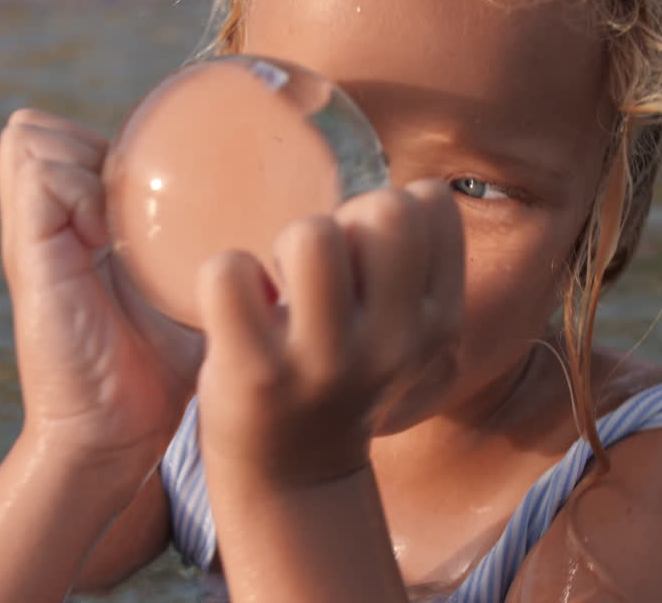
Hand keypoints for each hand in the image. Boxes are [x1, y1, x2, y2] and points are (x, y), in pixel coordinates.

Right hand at [0, 109, 200, 471]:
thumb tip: (278, 234)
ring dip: (85, 153)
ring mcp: (33, 238)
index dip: (118, 143)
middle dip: (95, 139)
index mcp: (80, 231)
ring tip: (131, 207)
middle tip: (154, 184)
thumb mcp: (187, 301)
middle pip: (43, 131)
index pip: (75, 144)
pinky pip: (41, 176)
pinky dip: (81, 185)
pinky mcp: (29, 255)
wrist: (112, 439)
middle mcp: (49, 226)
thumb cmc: (158, 382)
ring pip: (33, 138)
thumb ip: (207, 262)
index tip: (179, 174)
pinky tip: (113, 229)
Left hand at [193, 180, 464, 486]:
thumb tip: (393, 188)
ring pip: (311, 234)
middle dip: (343, 219)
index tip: (367, 258)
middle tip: (320, 269)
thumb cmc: (342, 373)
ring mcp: (325, 360)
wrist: (294, 473)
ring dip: (287, 245)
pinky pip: (229, 271)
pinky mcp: (257, 372)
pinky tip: (238, 309)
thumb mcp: (406, 331)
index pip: (431, 201)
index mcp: (437, 322)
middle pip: (385, 208)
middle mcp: (394, 342)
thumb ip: (410, 263)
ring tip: (282, 287)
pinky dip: (224, 275)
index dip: (388, 209)